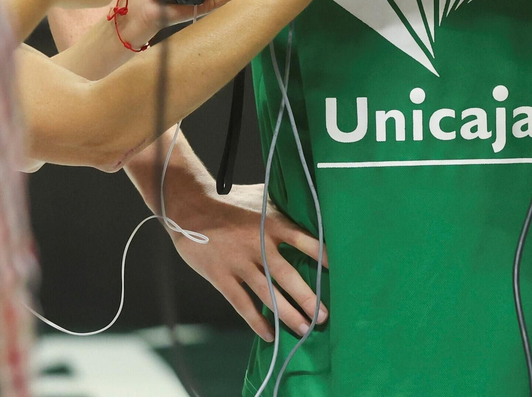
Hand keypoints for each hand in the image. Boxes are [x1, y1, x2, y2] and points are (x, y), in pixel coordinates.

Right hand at [165, 182, 329, 340]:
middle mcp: (258, 244)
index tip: (341, 273)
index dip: (323, 257)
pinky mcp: (221, 276)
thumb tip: (310, 211)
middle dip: (308, 298)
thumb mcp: (260, 197)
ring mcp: (239, 262)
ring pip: (268, 293)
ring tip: (305, 330)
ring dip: (288, 314)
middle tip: (324, 316)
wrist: (190, 207)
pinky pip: (241, 303)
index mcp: (271, 223)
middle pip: (288, 275)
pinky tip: (270, 334)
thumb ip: (283, 208)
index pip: (304, 241)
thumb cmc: (230, 201)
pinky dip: (256, 320)